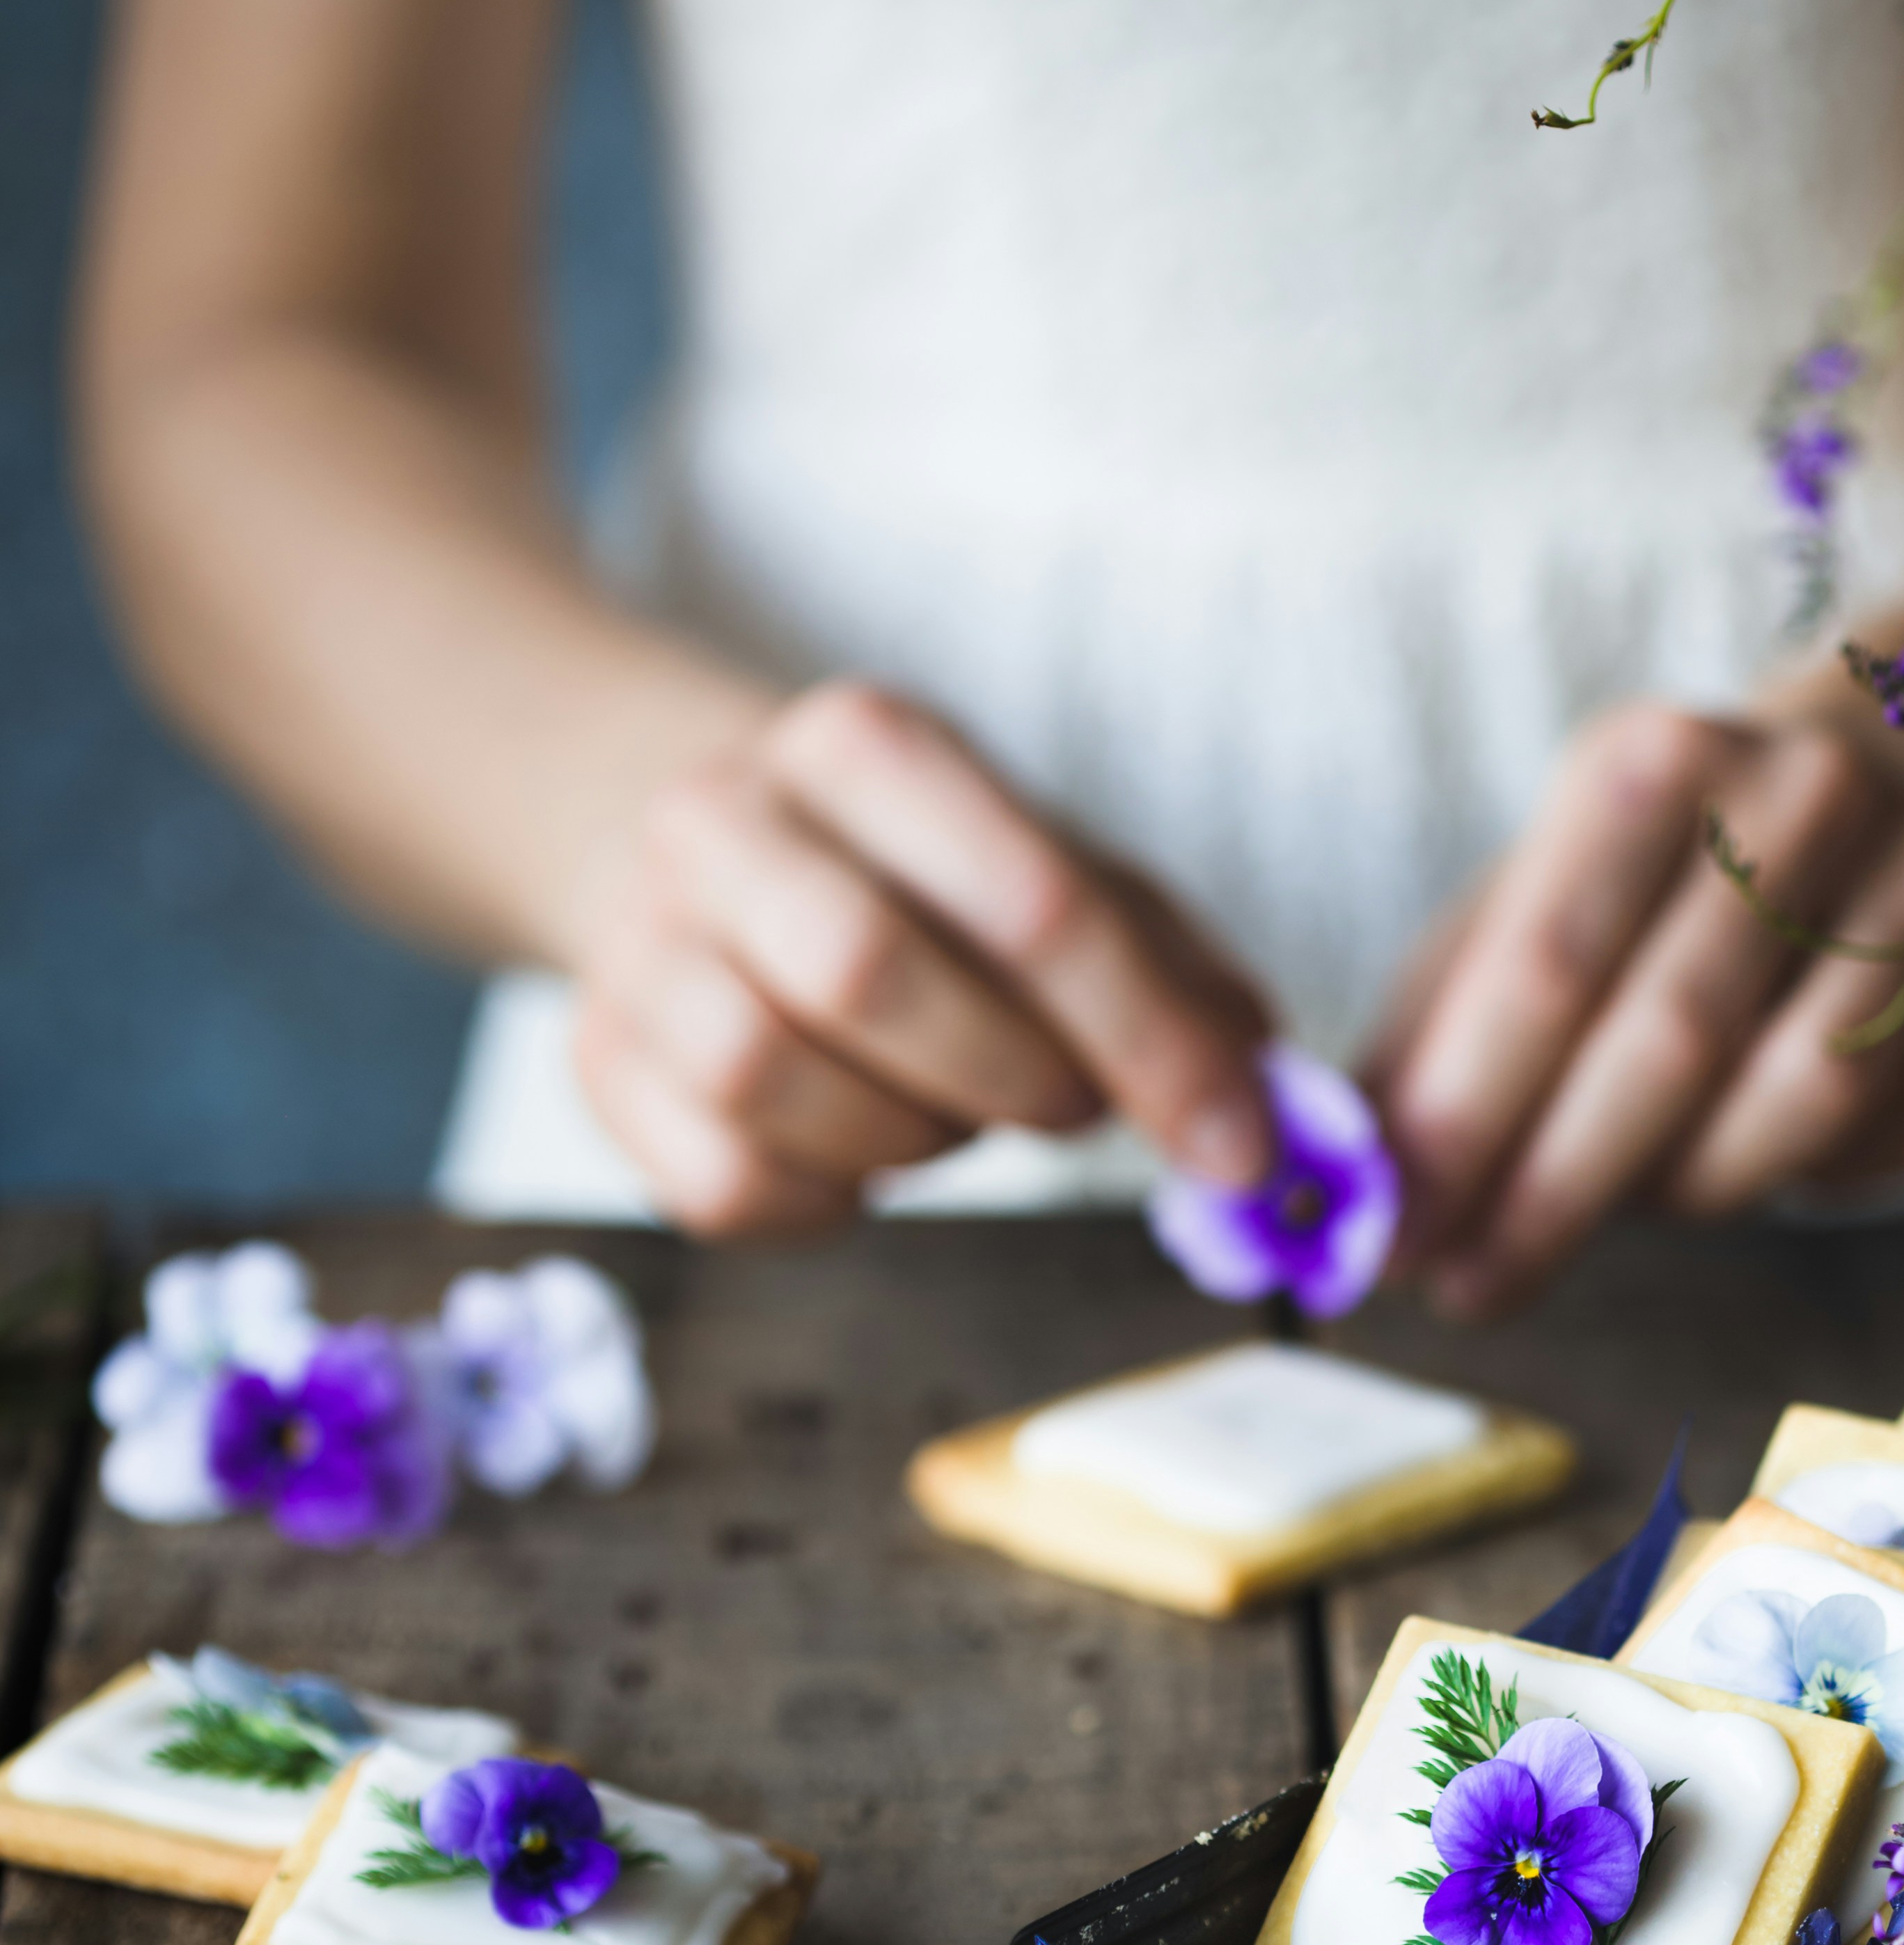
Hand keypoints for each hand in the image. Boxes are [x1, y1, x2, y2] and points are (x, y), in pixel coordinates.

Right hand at [571, 681, 1276, 1233]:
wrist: (700, 855)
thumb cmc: (914, 877)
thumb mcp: (1051, 871)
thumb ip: (1170, 968)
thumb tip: (1263, 1078)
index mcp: (864, 746)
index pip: (1025, 901)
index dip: (1150, 1041)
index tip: (1236, 1144)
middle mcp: (724, 821)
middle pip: (865, 973)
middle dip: (1009, 1077)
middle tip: (1073, 1107)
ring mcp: (641, 941)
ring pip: (765, 1078)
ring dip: (905, 1136)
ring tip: (954, 1112)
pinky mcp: (599, 1061)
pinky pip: (717, 1180)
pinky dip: (822, 1198)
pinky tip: (863, 1155)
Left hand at [1367, 704, 1903, 1315]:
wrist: (1879, 770)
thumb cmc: (1655, 880)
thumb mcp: (1523, 908)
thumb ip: (1435, 1042)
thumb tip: (1344, 1192)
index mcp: (1655, 760)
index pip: (1546, 967)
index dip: (1468, 1123)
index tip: (1398, 1244)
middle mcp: (1807, 790)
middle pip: (1671, 1043)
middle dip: (1556, 1194)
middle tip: (1476, 1288)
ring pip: (1807, 1100)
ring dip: (1699, 1192)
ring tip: (1632, 1205)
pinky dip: (1824, 1183)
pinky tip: (1770, 1162)